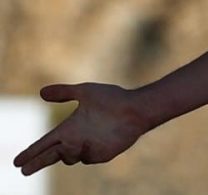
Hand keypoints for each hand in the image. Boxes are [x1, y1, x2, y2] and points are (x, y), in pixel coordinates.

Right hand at [12, 83, 149, 175]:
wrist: (136, 108)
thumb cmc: (113, 99)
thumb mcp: (85, 91)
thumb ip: (64, 92)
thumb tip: (41, 93)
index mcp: (69, 128)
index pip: (45, 143)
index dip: (31, 152)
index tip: (17, 161)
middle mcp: (76, 140)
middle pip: (50, 156)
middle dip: (36, 163)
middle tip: (23, 169)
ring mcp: (88, 149)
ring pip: (67, 158)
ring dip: (65, 152)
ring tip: (71, 141)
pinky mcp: (100, 155)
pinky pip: (84, 158)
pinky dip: (82, 152)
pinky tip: (88, 142)